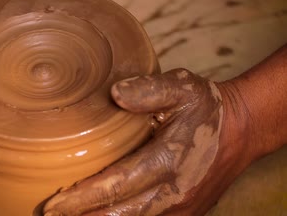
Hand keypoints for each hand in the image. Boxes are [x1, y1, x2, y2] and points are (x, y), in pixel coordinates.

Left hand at [44, 68, 250, 215]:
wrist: (240, 131)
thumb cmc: (207, 109)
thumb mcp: (181, 89)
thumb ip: (149, 90)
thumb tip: (116, 94)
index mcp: (167, 161)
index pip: (116, 185)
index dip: (82, 198)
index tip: (55, 204)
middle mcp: (173, 193)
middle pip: (119, 214)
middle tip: (50, 215)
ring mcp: (180, 209)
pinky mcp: (184, 214)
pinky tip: (101, 213)